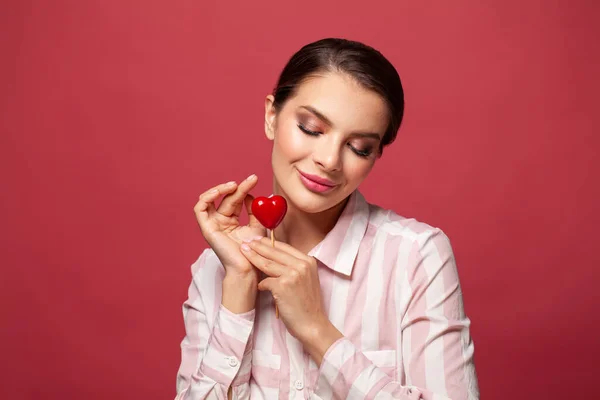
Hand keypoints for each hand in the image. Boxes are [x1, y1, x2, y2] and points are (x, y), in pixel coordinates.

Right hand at [193, 175, 265, 279]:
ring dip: (220, 189)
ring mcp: (212, 225)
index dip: (244, 188)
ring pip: (209, 200)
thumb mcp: (258, 225)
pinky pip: (199, 209)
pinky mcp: (206, 229)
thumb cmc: (254, 251)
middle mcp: (220, 221)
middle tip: (251, 179)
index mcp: (231, 221)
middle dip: (238, 187)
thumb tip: (253, 194)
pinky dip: (207, 197)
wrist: (249, 267)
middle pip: (225, 198)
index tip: (255, 180)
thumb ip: (255, 210)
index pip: (235, 199)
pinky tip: (219, 191)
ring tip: (234, 184)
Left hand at [239, 238, 342, 353]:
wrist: (312, 324)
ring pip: (267, 263)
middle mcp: (302, 265)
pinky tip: (259, 287)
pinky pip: (266, 281)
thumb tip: (277, 258)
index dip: (269, 243)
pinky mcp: (283, 286)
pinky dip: (261, 284)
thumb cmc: (307, 304)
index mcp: (308, 261)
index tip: (258, 239)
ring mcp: (293, 274)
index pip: (284, 247)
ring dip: (253, 258)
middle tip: (246, 241)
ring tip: (243, 252)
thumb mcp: (307, 279)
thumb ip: (295, 267)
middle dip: (258, 246)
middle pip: (274, 252)